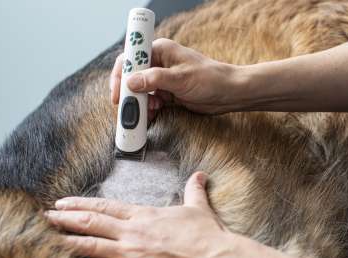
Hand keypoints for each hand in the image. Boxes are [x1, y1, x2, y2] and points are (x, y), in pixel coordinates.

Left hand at [44, 172, 235, 257]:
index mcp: (144, 215)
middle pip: (90, 223)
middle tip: (45, 216)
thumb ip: (193, 191)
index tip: (63, 202)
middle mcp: (132, 232)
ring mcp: (130, 254)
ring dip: (66, 241)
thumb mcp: (198, 209)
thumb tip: (199, 176)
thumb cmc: (206, 236)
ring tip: (45, 238)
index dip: (81, 203)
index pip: (105, 206)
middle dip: (64, 219)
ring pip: (89, 245)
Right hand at [110, 38, 245, 114]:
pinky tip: (152, 115)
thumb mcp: (181, 78)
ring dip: (139, 104)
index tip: (118, 93)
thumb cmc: (210, 79)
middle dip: (128, 94)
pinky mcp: (167, 93)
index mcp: (160, 50)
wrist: (229, 94)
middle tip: (127, 109)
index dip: (120, 75)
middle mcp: (158, 63)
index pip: (131, 58)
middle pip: (132, 77)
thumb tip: (131, 82)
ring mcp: (162, 79)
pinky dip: (148, 109)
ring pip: (140, 91)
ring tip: (146, 113)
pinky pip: (150, 101)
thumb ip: (155, 79)